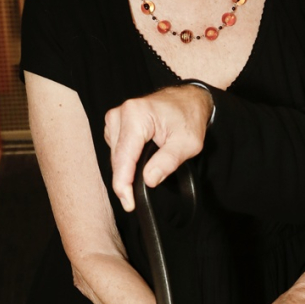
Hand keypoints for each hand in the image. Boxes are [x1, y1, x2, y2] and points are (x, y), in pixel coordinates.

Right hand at [104, 84, 212, 212]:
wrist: (188, 100)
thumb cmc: (189, 118)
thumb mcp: (188, 144)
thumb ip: (168, 162)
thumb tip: (148, 180)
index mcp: (136, 115)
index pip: (124, 157)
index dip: (123, 184)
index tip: (128, 203)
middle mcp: (121, 114)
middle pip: (117, 158)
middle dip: (126, 180)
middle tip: (137, 197)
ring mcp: (116, 117)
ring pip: (115, 155)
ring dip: (127, 169)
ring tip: (148, 170)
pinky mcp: (116, 123)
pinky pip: (117, 149)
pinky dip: (127, 160)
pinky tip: (141, 160)